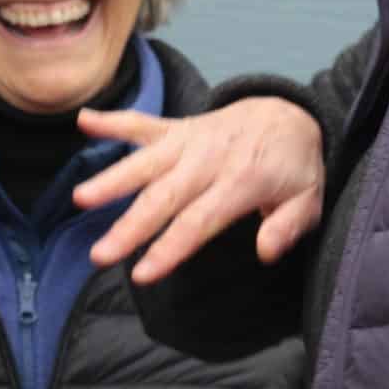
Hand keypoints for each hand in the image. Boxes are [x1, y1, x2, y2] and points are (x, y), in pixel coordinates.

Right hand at [72, 98, 323, 283]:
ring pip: (146, 162)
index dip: (170, 248)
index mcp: (243, 180)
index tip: (142, 274)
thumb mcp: (308, 199)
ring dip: (112, 178)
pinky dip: (114, 120)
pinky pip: (143, 123)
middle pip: (164, 197)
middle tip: (99, 254)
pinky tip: (84, 120)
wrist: (289, 114)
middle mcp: (210, 159)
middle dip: (130, 227)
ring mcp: (190, 141)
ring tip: (80, 198)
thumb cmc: (294, 167)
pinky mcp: (178, 128)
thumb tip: (265, 251)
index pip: (200, 220)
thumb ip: (287, 226)